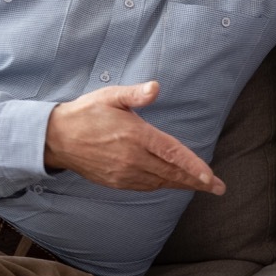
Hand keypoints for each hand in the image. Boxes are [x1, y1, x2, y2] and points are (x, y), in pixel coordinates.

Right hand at [43, 81, 225, 194]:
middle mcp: (132, 158)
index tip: (211, 177)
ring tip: (201, 185)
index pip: (172, 153)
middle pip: (172, 172)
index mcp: (135, 135)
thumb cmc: (86, 113)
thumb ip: (135, 94)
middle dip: (197, 181)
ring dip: (182, 184)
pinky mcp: (116, 182)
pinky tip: (172, 181)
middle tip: (218, 188)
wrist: (57, 139)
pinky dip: (163, 185)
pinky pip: (146, 186)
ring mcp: (124, 173)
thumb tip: (155, 87)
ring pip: (160, 182)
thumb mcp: (110, 96)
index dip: (193, 166)